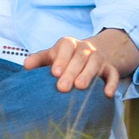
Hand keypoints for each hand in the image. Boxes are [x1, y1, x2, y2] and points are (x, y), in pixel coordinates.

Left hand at [24, 29, 138, 96]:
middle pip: (79, 57)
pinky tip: (107, 94)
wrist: (95, 52)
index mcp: (69, 44)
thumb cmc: (67, 57)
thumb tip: (26, 65)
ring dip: (88, 75)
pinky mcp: (110, 69)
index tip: (54, 73)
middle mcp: (85, 49)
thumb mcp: (53, 55)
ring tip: (80, 87)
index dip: (61, 59)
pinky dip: (111, 83)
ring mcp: (99, 58)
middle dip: (71, 71)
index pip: (65, 47)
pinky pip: (113, 75)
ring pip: (95, 64)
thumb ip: (39, 59)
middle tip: (62, 87)